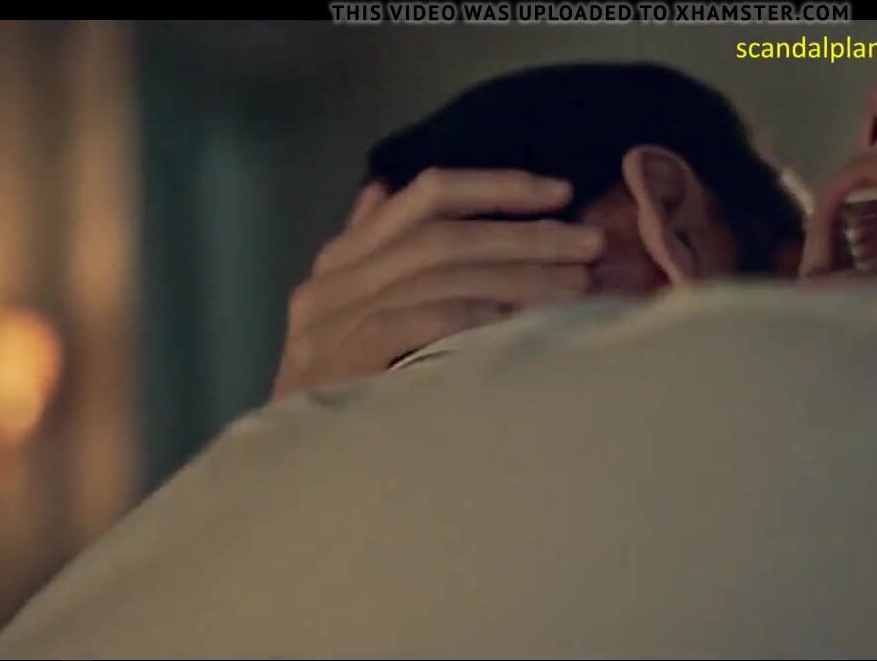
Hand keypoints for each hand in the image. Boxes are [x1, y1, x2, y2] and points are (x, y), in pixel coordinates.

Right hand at [271, 168, 604, 399]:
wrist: (287, 479)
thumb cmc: (338, 400)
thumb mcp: (348, 320)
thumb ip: (373, 259)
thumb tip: (381, 191)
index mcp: (341, 261)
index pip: (425, 197)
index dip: (497, 186)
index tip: (561, 193)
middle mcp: (333, 282)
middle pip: (445, 235)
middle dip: (526, 235)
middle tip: (590, 244)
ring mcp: (331, 322)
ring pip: (440, 274)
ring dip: (518, 276)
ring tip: (576, 286)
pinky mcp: (339, 363)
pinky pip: (415, 322)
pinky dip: (470, 316)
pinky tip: (517, 324)